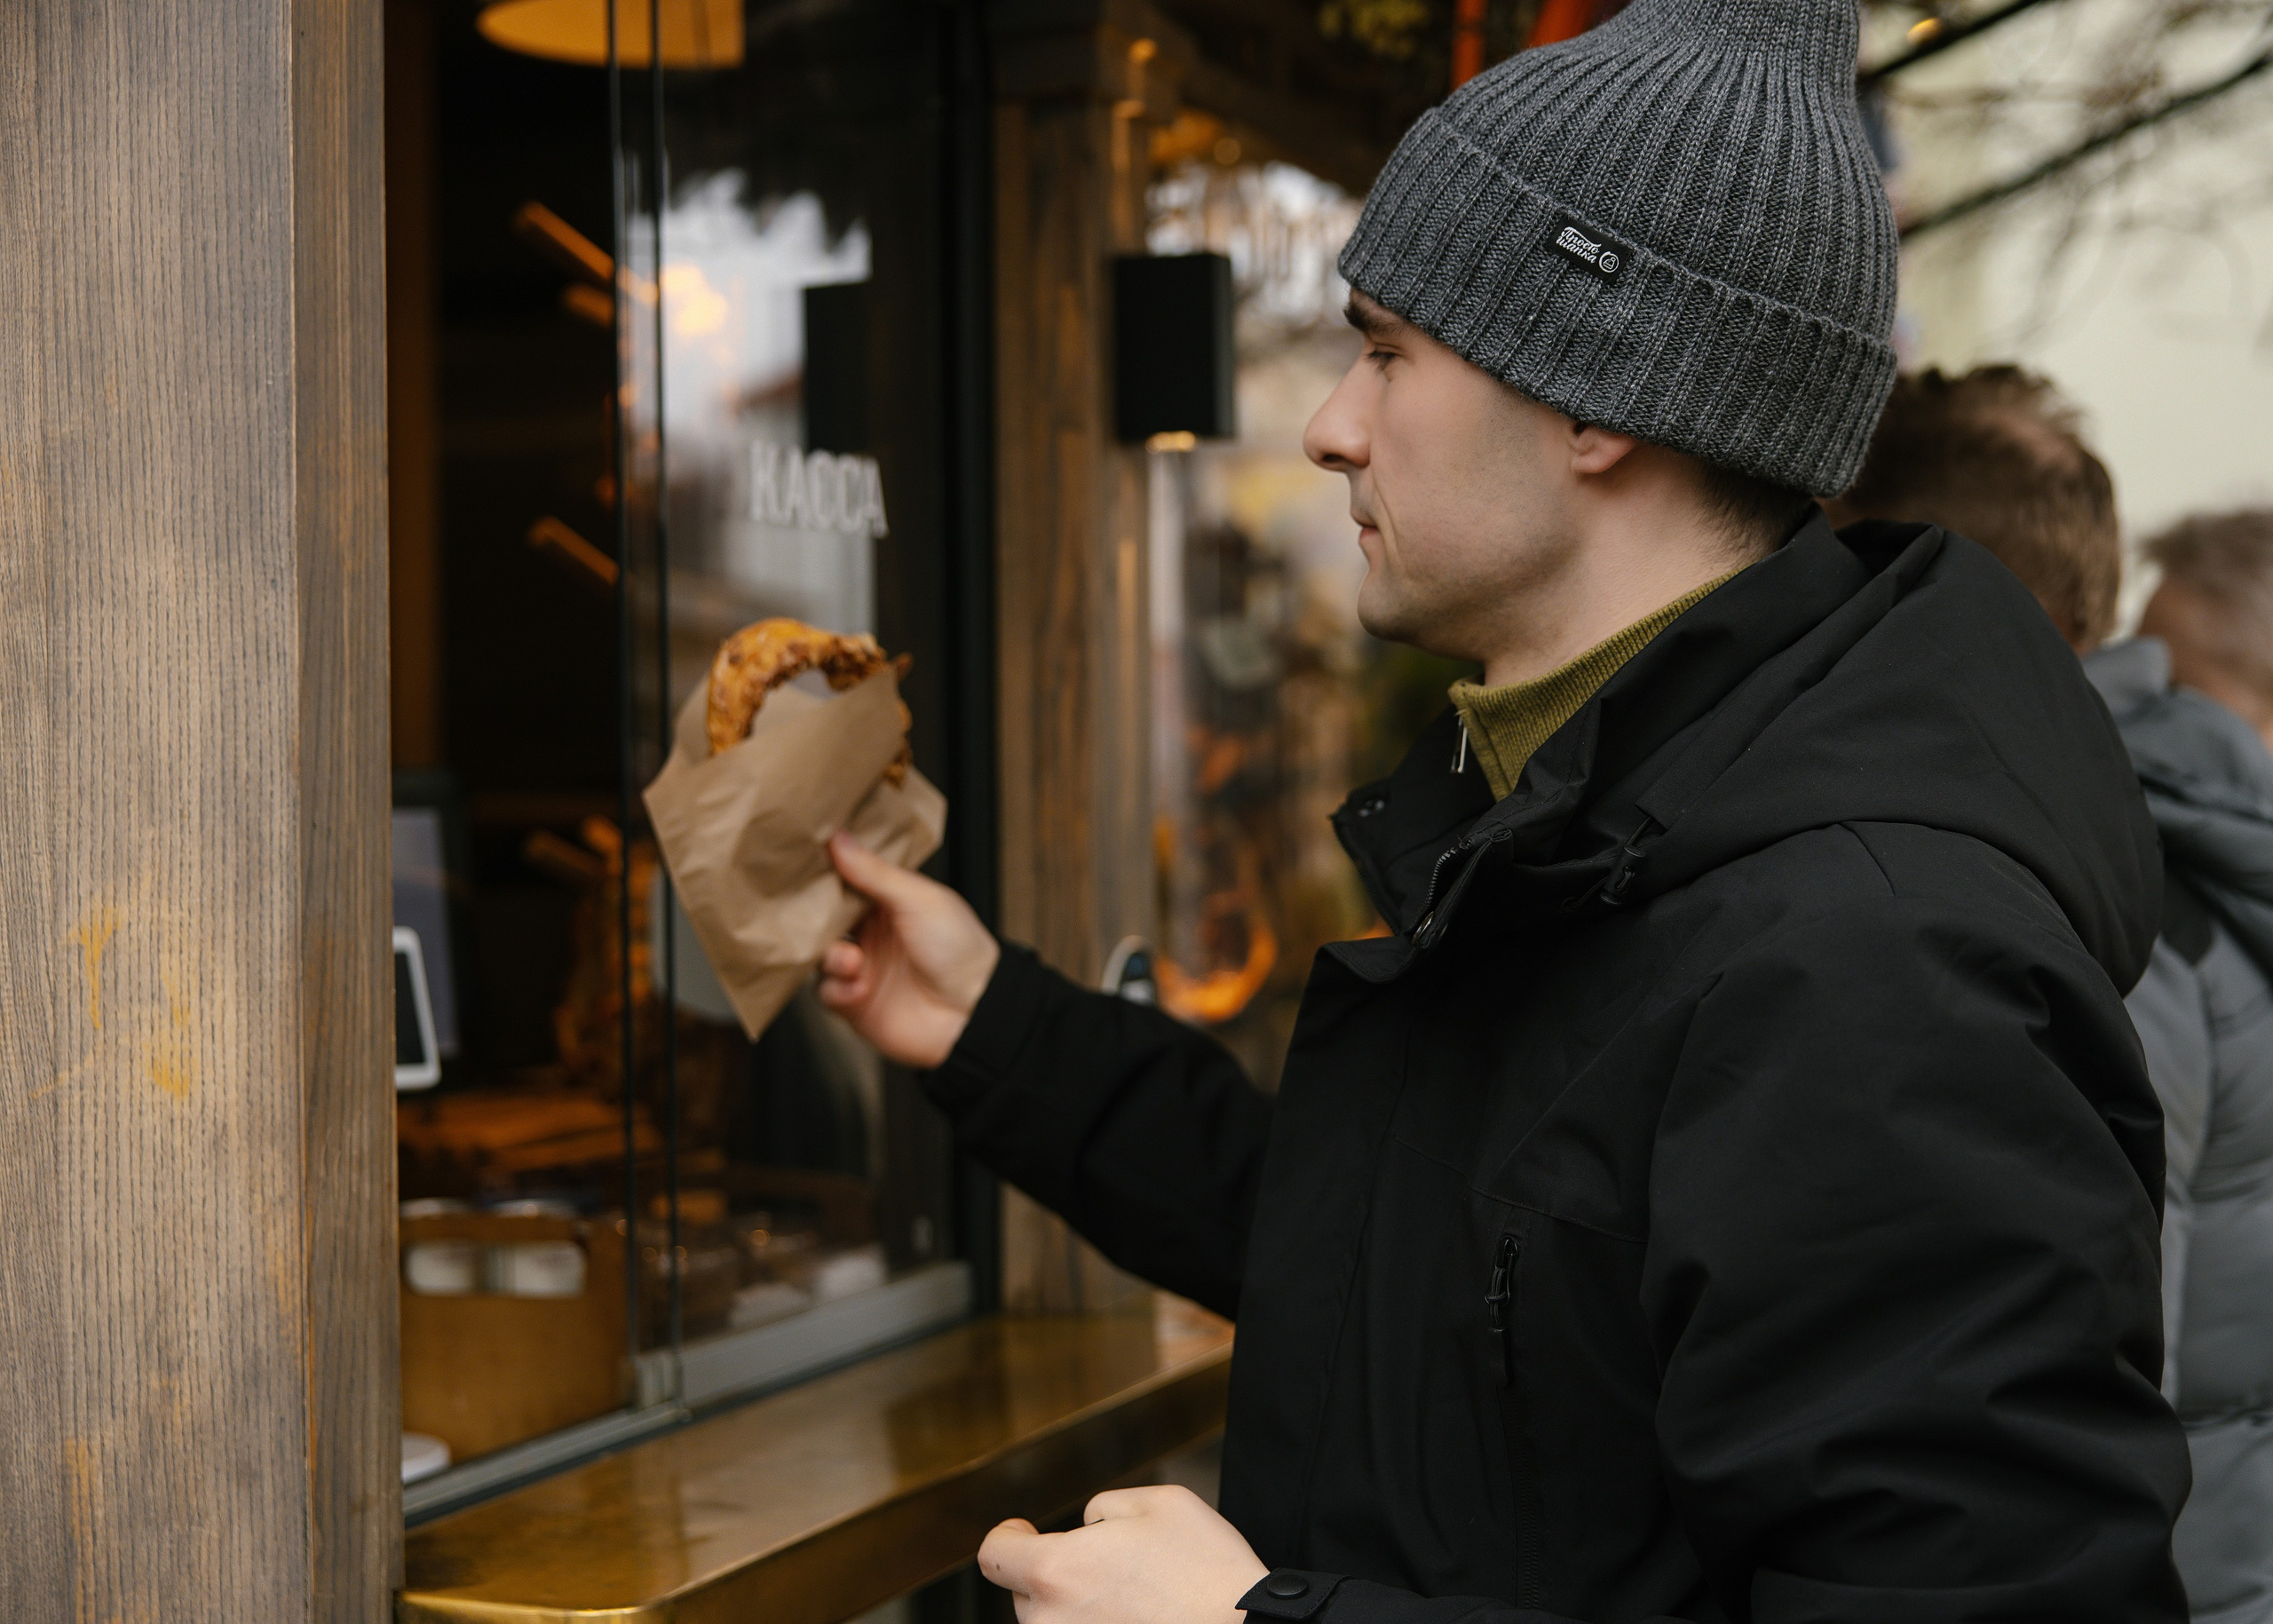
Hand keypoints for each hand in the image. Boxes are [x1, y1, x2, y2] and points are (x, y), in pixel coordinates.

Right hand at [818, 831, 999, 1068]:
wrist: (973, 1013)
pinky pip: (825, 992)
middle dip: (818, 919)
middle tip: (817, 917)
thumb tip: (839, 837)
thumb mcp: (919, 899)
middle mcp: (874, 934)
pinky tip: (860, 988)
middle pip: (826, 919)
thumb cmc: (960, 950)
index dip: (827, 876)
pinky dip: (836, 989)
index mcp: (891, 903)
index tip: (805, 865)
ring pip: (820, 955)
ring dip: (831, 956)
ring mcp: (864, 968)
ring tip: (854, 961)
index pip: (847, 882)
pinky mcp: (855, 1003)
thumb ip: (874, 872)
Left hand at [978, 1486, 1267, 1623]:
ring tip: (1138, 1600)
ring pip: (1055, 1622)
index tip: (1021, 1532)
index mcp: (1057, 1571)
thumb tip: (1085, 1529)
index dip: (1007, 1537)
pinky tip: (1140, 1619)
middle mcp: (1051, 1622)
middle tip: (1114, 1567)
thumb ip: (1103, 1507)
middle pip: (1028, 1592)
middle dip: (1059, 1573)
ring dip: (1079, 1606)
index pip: (994, 1555)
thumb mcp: (1158, 1503)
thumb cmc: (1207, 1573)